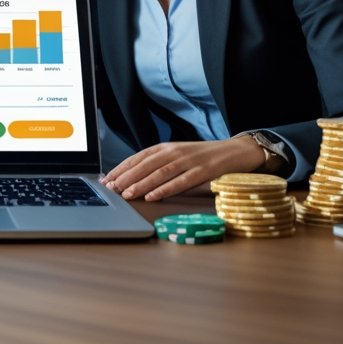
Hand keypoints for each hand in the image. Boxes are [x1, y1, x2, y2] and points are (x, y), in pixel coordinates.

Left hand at [100, 136, 265, 200]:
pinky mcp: (203, 171)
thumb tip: (134, 180)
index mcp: (167, 147)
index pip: (138, 157)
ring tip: (127, 194)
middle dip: (126, 177)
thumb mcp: (179, 156)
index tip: (107, 179)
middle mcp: (175, 151)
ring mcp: (189, 161)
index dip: (121, 168)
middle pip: (146, 165)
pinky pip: (181, 181)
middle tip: (111, 189)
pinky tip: (153, 196)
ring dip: (142, 184)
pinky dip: (166, 189)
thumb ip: (160, 165)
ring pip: (160, 172)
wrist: (236, 151)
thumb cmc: (203, 157)